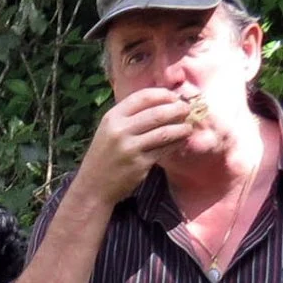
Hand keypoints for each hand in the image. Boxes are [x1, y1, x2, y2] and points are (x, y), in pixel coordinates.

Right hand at [77, 88, 193, 203]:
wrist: (93, 187)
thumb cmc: (105, 156)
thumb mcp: (109, 130)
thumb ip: (130, 117)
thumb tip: (163, 103)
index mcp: (112, 117)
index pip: (143, 97)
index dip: (163, 94)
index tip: (175, 97)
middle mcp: (120, 130)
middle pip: (157, 113)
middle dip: (177, 109)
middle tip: (188, 110)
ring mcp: (130, 148)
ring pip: (164, 131)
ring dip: (181, 127)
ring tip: (188, 127)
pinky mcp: (140, 164)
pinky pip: (164, 149)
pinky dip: (176, 143)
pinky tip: (181, 140)